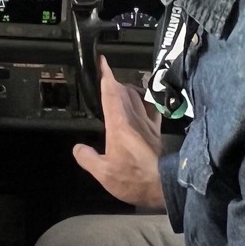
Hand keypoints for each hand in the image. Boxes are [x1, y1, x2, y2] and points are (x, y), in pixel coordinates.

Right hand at [72, 59, 165, 210]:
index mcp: (119, 123)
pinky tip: (143, 103)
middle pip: (124, 91)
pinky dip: (145, 100)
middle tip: (104, 79)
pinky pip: (151, 108)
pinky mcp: (157, 131)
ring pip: (138, 97)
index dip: (106, 75)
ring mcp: (148, 123)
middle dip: (114, 82)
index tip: (102, 61)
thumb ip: (88, 159)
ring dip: (128, 89)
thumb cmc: (134, 178)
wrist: (166, 184)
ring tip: (120, 90)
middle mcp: (134, 117)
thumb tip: (78, 148)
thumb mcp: (103, 173)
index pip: (111, 92)